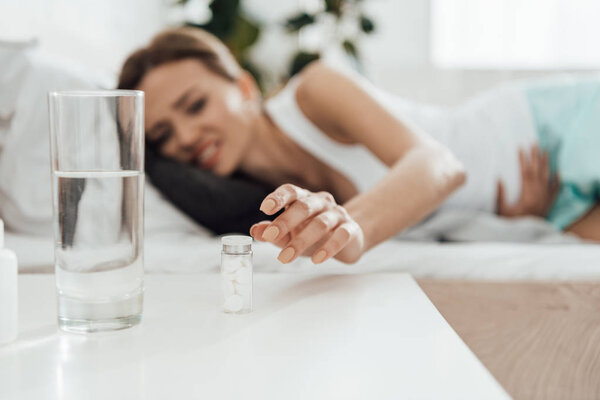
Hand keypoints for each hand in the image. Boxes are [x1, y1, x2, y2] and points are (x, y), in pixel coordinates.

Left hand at [249, 184, 364, 263]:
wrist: (348, 238)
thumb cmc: (313, 233)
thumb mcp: (289, 234)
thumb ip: (272, 232)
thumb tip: (255, 231)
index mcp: (304, 199)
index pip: (291, 191)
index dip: (278, 197)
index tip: (265, 208)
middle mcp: (321, 202)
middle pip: (304, 207)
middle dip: (286, 221)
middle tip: (270, 236)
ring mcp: (338, 214)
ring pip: (321, 223)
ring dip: (302, 240)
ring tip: (286, 257)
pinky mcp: (351, 229)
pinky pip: (342, 235)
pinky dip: (329, 247)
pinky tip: (317, 259)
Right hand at [497, 145, 559, 217]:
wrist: (525, 235)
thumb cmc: (510, 223)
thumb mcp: (502, 209)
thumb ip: (501, 194)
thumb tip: (499, 179)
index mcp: (526, 195)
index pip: (525, 173)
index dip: (523, 160)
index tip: (520, 148)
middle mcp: (538, 195)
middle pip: (538, 172)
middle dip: (535, 157)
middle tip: (534, 144)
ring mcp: (545, 199)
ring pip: (547, 177)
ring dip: (546, 164)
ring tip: (544, 152)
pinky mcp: (549, 203)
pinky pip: (555, 190)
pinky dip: (557, 180)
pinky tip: (558, 172)